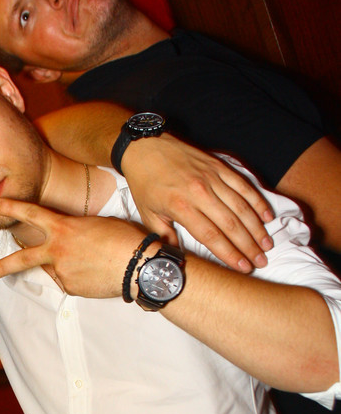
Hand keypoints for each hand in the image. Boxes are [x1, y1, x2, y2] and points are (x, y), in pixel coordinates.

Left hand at [0, 198, 145, 296]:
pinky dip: (79, 278)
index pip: (31, 214)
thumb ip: (75, 233)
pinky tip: (96, 274)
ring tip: (84, 267)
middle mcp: (57, 251)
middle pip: (22, 259)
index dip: (12, 207)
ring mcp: (62, 272)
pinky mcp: (72, 288)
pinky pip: (70, 282)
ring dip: (65, 268)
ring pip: (55, 270)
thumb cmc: (123, 239)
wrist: (138, 265)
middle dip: (1, 267)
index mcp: (63, 228)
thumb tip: (68, 246)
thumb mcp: (96, 225)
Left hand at [122, 135, 273, 270]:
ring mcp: (212, 177)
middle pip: (231, 225)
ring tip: (267, 245)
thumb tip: (176, 258)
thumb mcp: (148, 214)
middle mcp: (200, 192)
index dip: (229, 254)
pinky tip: (267, 217)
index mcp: (181, 207)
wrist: (146, 146)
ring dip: (257, 228)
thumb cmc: (145, 182)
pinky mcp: (219, 166)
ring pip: (241, 207)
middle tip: (261, 262)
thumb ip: (164, 237)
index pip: (211, 236)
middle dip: (248, 246)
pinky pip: (244, 185)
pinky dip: (257, 202)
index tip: (242, 267)